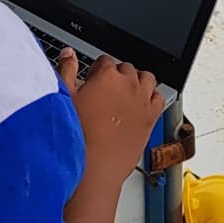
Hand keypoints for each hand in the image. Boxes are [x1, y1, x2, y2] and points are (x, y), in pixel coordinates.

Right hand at [59, 50, 163, 188]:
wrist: (94, 167)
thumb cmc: (78, 136)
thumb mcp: (64, 98)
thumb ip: (67, 70)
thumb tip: (69, 54)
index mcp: (107, 76)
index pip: (105, 61)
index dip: (97, 70)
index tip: (93, 79)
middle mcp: (128, 84)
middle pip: (126, 68)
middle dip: (117, 75)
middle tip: (106, 90)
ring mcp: (142, 100)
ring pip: (146, 78)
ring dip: (137, 81)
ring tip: (126, 92)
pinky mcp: (151, 117)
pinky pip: (158, 98)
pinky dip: (152, 97)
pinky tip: (142, 103)